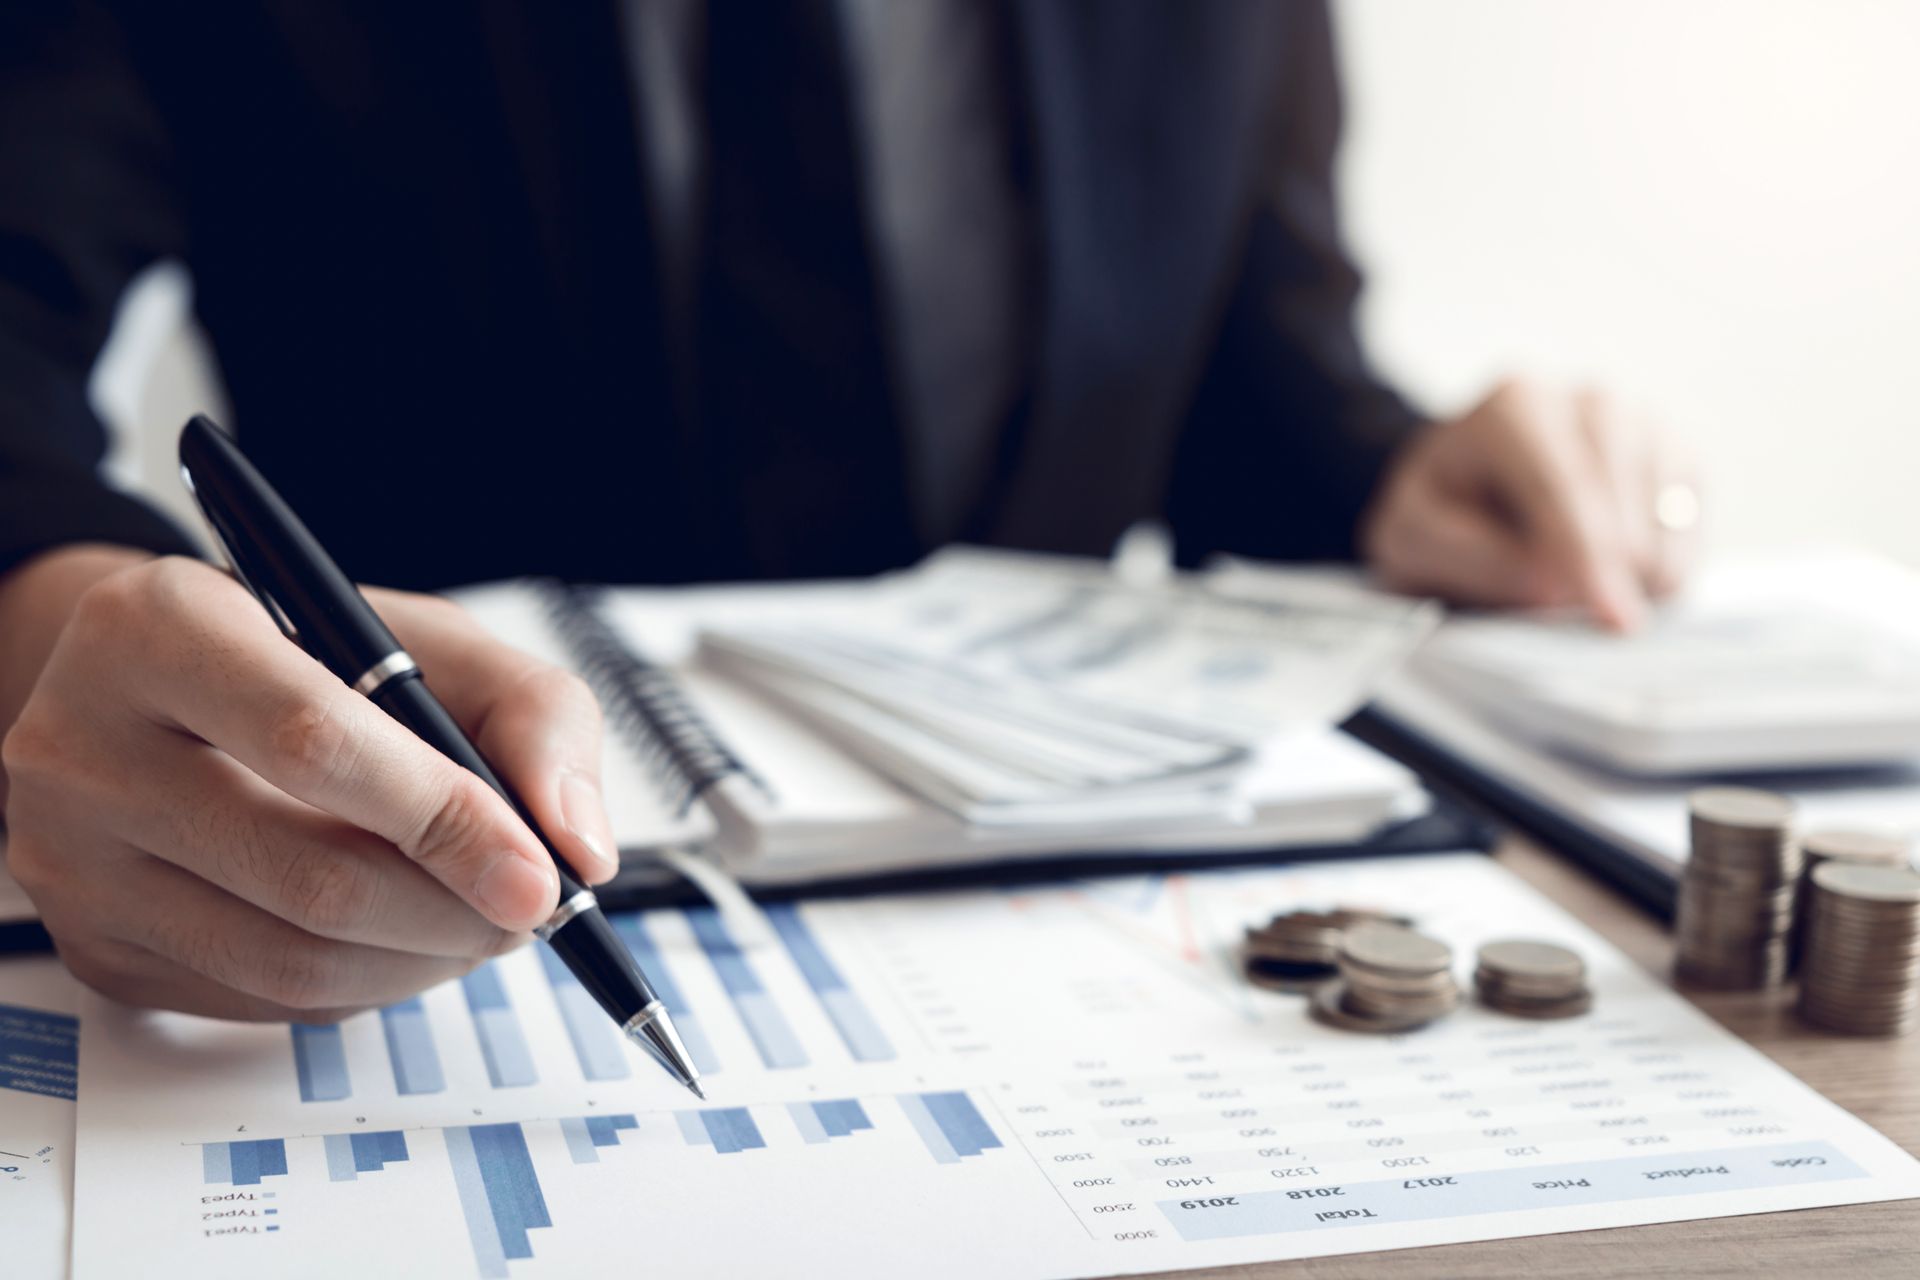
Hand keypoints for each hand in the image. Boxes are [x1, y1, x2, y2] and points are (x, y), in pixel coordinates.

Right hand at [1, 551, 619, 1021]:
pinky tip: (404, 937)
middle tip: (532, 907)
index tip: (540, 874)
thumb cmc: (307, 655)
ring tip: (482, 921)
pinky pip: (264, 1001)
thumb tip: (578, 847)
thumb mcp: (429, 638)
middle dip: (456, 910)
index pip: (314, 743)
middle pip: (310, 874)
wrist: (160, 694)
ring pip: (290, 960)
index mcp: (158, 629)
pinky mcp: (97, 948)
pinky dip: (369, 984)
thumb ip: (533, 714)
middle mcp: (83, 745)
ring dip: (425, 961)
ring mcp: (74, 861)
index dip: (446, 820)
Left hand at [1360, 378, 1698, 628]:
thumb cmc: (1437, 513)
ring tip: (1608, 604)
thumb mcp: (1412, 539)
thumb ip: (1470, 558)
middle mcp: (1583, 400)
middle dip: (1618, 561)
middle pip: (1620, 481)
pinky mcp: (1673, 451)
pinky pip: (1690, 512)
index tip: (1611, 613)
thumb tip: (1556, 586)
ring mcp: (1637, 420)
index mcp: (1511, 407)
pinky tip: (1634, 583)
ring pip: (1666, 497)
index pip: (1559, 481)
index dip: (1589, 552)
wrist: (1463, 488)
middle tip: (1608, 625)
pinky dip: (1672, 556)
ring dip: (1646, 562)